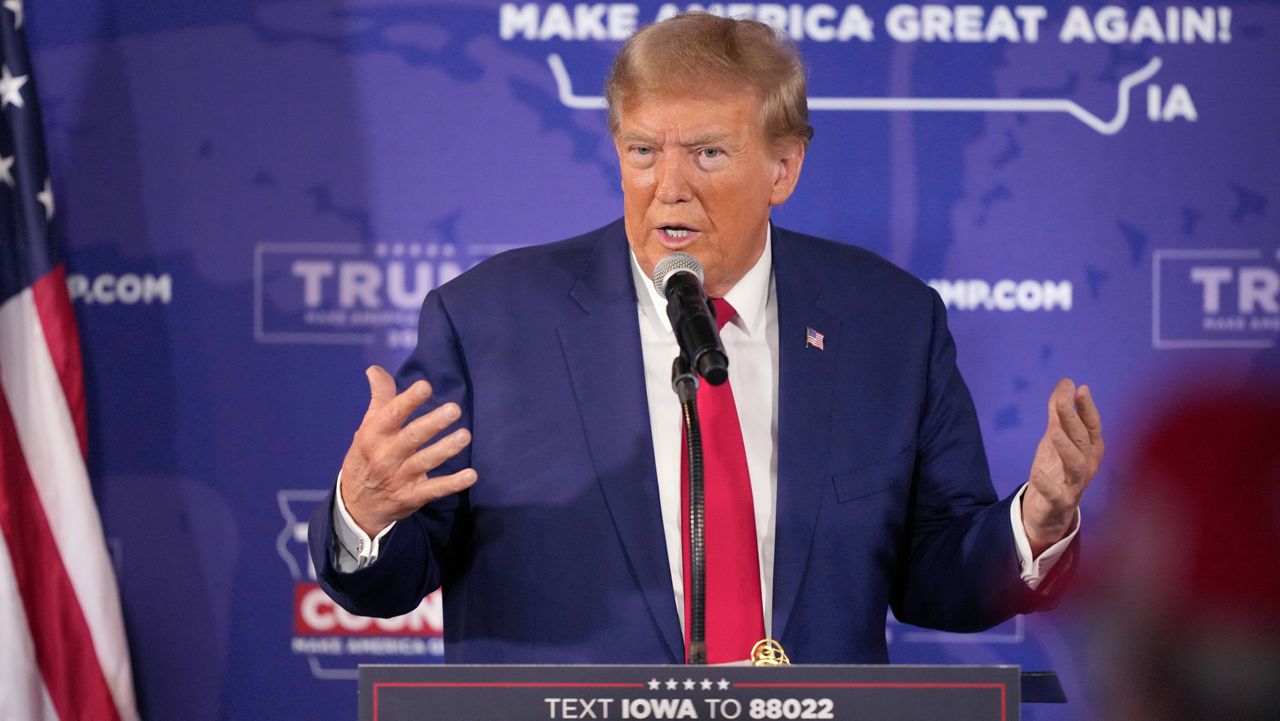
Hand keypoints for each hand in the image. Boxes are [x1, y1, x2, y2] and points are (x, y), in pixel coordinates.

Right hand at [340, 365, 476, 536]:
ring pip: (425, 461)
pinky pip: (435, 489)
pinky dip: (453, 483)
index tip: (425, 386)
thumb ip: (379, 397)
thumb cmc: (367, 455)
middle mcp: (386, 455)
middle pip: (412, 437)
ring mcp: (399, 477)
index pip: (392, 414)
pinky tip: (472, 475)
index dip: (408, 400)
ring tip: (465, 435)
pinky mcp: (412, 496)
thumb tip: (375, 368)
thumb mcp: (368, 426)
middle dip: (433, 423)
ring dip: (446, 449)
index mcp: (374, 434)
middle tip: (454, 409)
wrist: (356, 504)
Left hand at [1023, 378, 1103, 555]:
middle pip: (1083, 440)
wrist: (1049, 511)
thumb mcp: (1056, 438)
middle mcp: (1088, 466)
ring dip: (1066, 447)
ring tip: (1053, 431)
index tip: (1081, 388)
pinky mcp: (1060, 502)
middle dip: (1073, 419)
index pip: (1091, 426)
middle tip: (1062, 400)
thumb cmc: (1057, 469)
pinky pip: (1056, 494)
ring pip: (1076, 465)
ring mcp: (1075, 485)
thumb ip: (1059, 412)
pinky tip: (1036, 474)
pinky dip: (1046, 484)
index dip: (1087, 408)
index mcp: (1090, 449)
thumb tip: (1066, 382)